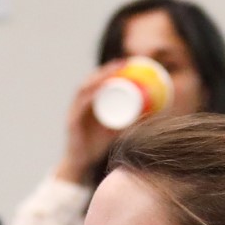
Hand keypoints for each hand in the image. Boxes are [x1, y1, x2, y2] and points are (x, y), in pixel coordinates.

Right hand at [51, 63, 129, 183]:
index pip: (98, 80)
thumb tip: (152, 114)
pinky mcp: (71, 122)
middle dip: (106, 69)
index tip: (126, 62)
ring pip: (84, 89)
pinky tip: (97, 90)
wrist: (81, 163)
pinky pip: (79, 106)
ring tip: (112, 72)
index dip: (110, 70)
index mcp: (90, 102)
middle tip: (122, 63)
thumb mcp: (117, 129)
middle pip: (91, 80)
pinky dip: (88, 96)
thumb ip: (130, 121)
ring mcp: (74, 111)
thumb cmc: (98, 144)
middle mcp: (80, 103)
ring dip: (98, 78)